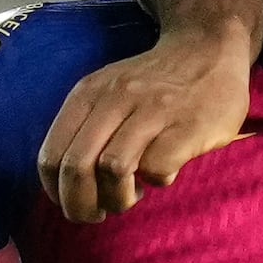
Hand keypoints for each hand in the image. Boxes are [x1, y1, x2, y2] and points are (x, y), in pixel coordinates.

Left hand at [36, 22, 257, 222]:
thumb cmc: (155, 85)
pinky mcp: (188, 126)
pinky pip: (158, 168)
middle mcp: (117, 98)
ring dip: (118, 197)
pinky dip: (156, 182)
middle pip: (77, 167)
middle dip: (81, 205)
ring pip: (113, 169)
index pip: (51, 156)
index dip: (57, 193)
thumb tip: (65, 185)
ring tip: (132, 193)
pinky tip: (163, 172)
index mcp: (89, 93)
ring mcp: (154, 110)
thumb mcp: (108, 92)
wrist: (211, 49)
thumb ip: (85, 128)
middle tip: (98, 213)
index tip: (73, 203)